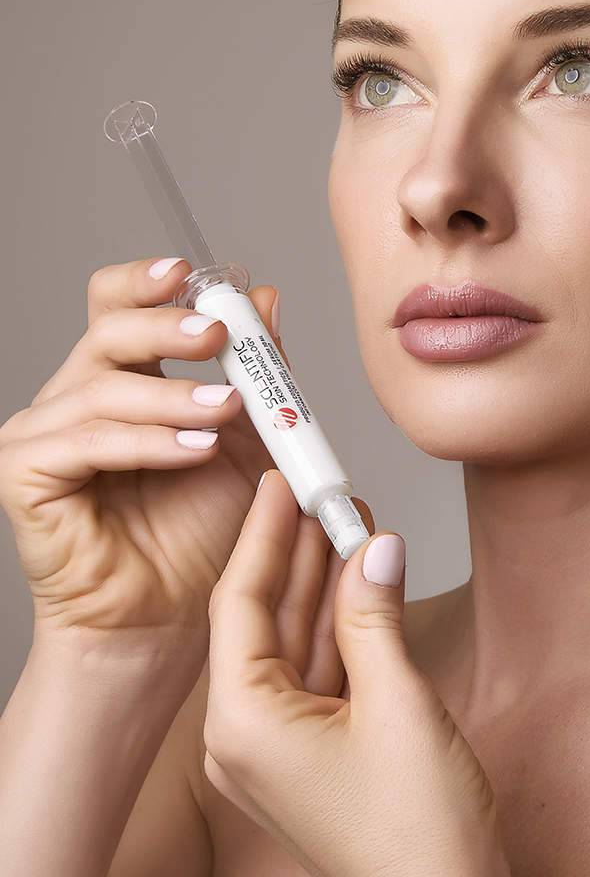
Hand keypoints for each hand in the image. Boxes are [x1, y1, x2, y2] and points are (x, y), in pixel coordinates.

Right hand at [0, 258, 276, 665]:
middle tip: (218, 336)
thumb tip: (265, 297)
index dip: (148, 282)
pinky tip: (196, 449)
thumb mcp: (249, 439)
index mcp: (129, 377)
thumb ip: (256, 371)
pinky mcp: (26, 476)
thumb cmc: (207, 530)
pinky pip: (87, 442)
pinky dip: (148, 441)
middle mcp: (81, 395)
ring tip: (227, 410)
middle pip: (108, 329)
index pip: (119, 304)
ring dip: (173, 395)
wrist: (178, 613)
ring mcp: (47, 434)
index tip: (191, 274)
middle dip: (166, 325)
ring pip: (103, 386)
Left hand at [204, 471, 508, 876]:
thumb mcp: (396, 703)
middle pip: (264, 617)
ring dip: (322, 581)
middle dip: (296, 550)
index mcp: (244, 726)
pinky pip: (317, 667)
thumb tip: (373, 548)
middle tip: (319, 489)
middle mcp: (246, 736)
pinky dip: (340, 621)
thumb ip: (374, 617)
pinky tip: (361, 578)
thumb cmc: (415, 831)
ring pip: (294, 639)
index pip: (242, 604)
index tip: (278, 482)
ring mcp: (278, 745)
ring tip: (345, 518)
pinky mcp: (311, 749)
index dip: (262, 534)